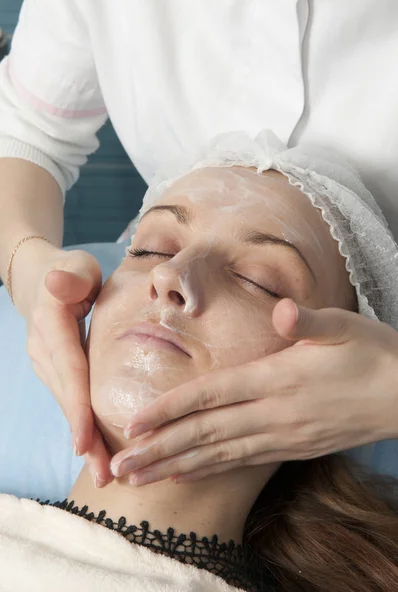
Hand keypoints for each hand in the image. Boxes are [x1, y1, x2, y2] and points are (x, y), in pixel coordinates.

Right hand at [23, 246, 113, 486]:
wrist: (41, 281)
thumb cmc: (70, 272)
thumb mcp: (76, 267)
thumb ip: (71, 278)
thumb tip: (57, 284)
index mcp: (52, 325)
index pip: (70, 369)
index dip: (77, 407)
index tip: (84, 442)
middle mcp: (44, 351)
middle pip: (68, 398)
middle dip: (86, 438)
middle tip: (106, 475)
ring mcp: (46, 363)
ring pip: (68, 405)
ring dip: (86, 440)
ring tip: (106, 473)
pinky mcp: (54, 371)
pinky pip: (71, 400)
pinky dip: (83, 425)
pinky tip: (97, 451)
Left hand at [110, 298, 397, 485]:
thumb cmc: (374, 354)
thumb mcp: (346, 327)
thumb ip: (310, 321)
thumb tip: (284, 311)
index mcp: (279, 378)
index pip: (213, 394)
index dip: (172, 409)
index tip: (134, 422)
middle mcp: (275, 412)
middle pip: (207, 433)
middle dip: (159, 449)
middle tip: (120, 466)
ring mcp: (284, 435)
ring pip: (220, 455)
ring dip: (176, 466)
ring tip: (139, 478)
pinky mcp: (293, 448)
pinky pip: (242, 463)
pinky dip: (209, 471)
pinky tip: (184, 476)